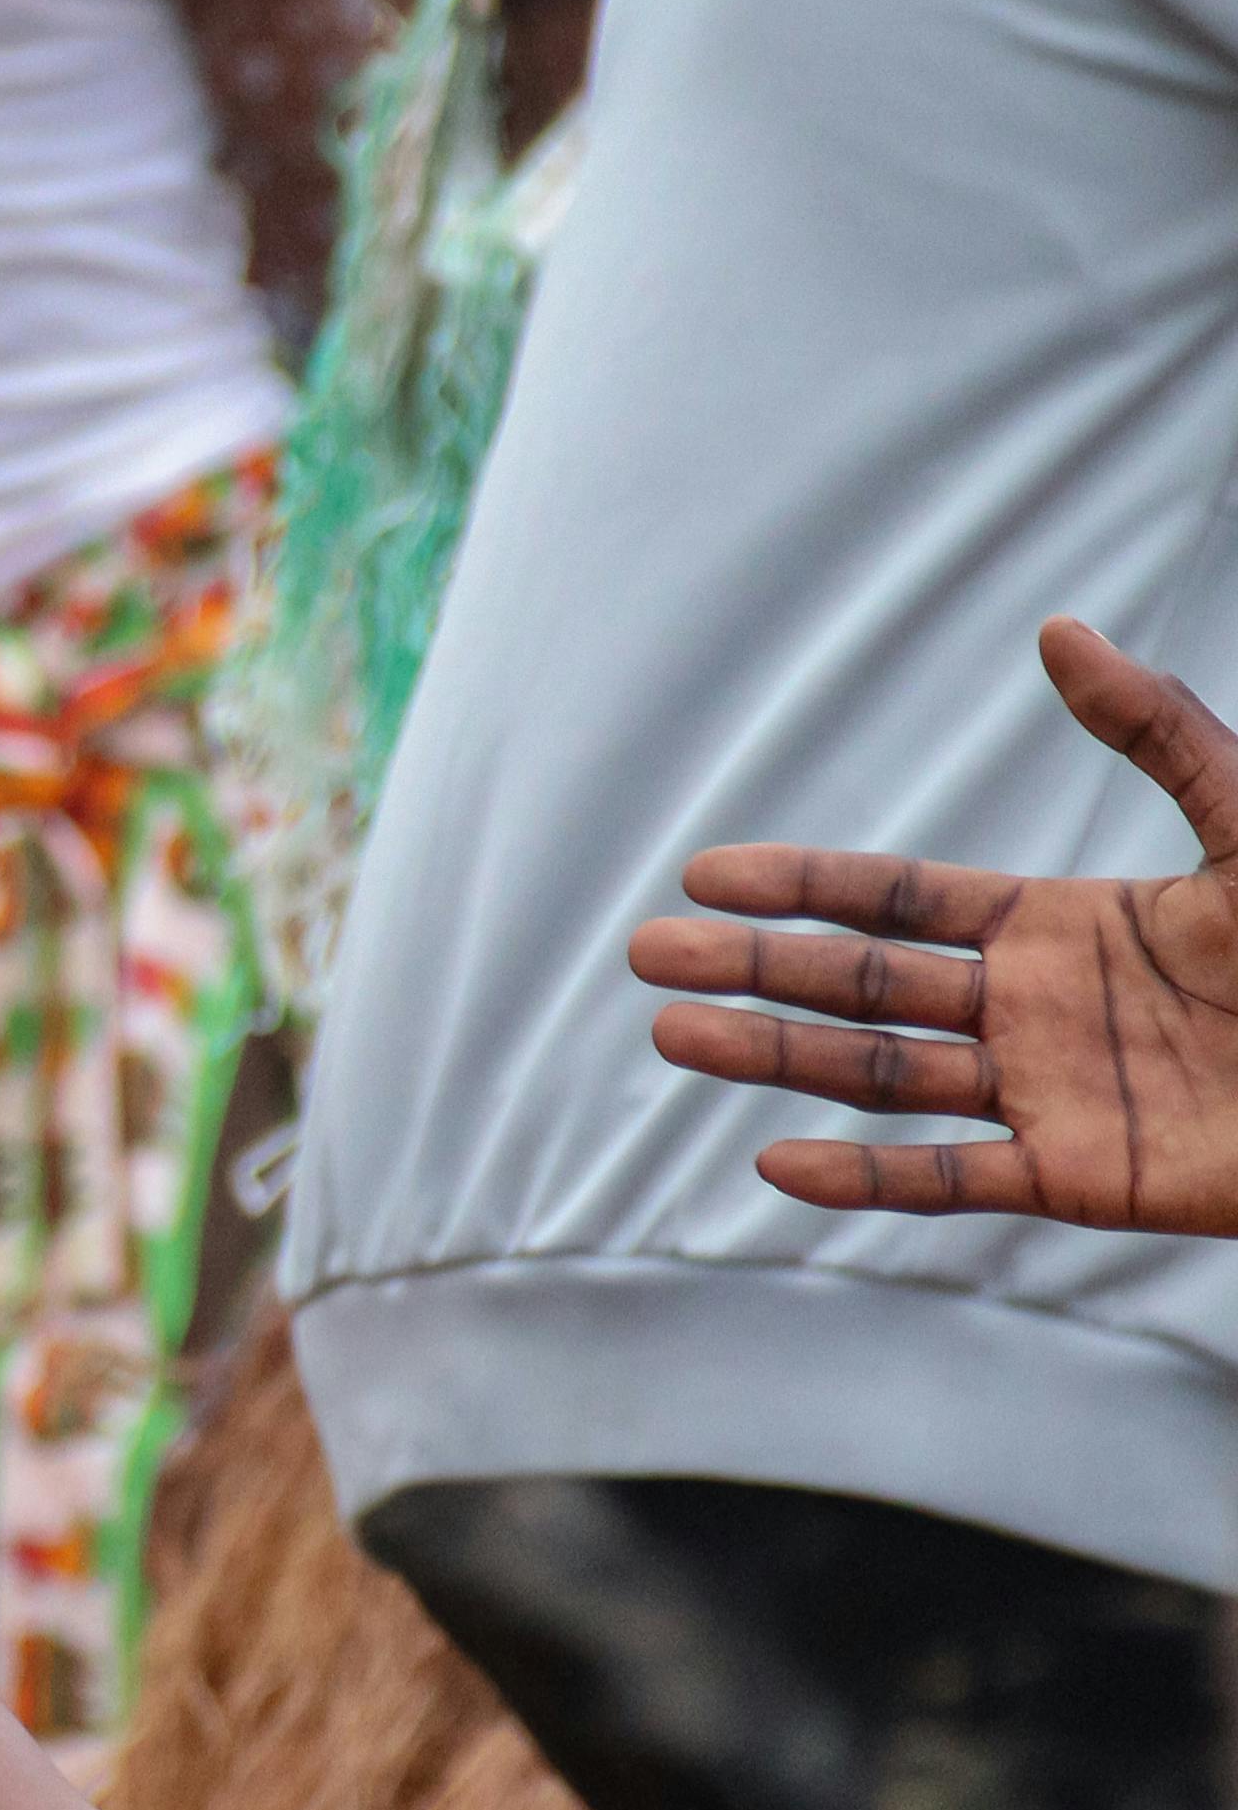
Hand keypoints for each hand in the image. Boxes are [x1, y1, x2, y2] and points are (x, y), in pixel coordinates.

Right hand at [629, 617, 1237, 1231]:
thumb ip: (1161, 735)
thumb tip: (1060, 630)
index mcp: (1062, 924)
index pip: (901, 900)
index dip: (804, 886)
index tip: (706, 871)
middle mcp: (1034, 1007)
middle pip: (863, 985)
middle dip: (754, 968)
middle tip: (648, 953)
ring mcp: (1051, 1094)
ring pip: (884, 1076)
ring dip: (776, 1059)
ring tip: (673, 1036)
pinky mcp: (1085, 1179)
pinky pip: (955, 1178)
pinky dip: (867, 1179)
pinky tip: (779, 1164)